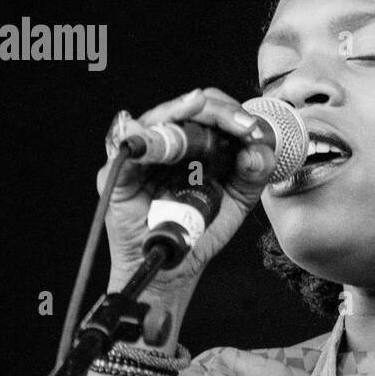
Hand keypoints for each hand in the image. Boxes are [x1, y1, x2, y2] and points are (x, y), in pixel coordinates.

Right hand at [98, 87, 276, 301]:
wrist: (175, 268)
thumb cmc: (201, 230)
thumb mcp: (238, 200)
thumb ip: (254, 173)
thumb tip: (256, 150)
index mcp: (197, 145)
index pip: (212, 112)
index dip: (233, 114)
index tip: (254, 130)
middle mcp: (170, 144)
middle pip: (187, 107)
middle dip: (217, 111)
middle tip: (242, 125)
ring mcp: (142, 156)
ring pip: (157, 119)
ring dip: (181, 111)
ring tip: (201, 108)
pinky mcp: (118, 174)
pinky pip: (126, 149)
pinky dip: (141, 138)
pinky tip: (154, 133)